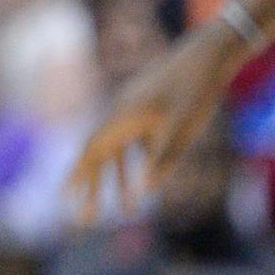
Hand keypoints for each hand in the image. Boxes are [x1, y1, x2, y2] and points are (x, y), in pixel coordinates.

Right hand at [68, 22, 243, 222]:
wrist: (210, 55)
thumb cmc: (195, 90)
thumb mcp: (182, 128)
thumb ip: (164, 160)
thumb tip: (146, 191)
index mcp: (123, 115)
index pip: (92, 150)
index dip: (77, 175)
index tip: (65, 198)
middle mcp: (122, 112)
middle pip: (100, 155)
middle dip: (93, 187)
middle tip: (86, 219)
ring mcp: (136, 111)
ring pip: (118, 151)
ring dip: (117, 181)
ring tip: (124, 212)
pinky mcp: (151, 111)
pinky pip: (135, 144)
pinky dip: (135, 166)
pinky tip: (146, 187)